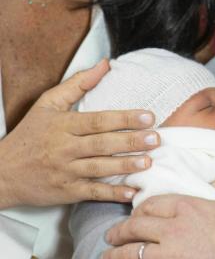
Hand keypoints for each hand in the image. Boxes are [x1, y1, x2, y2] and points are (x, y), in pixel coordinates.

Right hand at [0, 59, 159, 207]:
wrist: (1, 173)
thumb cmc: (29, 135)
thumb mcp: (48, 104)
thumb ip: (78, 83)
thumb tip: (105, 64)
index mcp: (63, 125)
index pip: (98, 121)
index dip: (124, 119)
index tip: (149, 116)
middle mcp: (64, 148)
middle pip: (102, 144)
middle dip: (131, 141)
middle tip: (156, 138)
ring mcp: (65, 172)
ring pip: (99, 168)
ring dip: (125, 166)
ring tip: (148, 162)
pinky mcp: (65, 192)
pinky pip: (91, 192)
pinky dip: (111, 194)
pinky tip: (131, 192)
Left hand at [104, 174, 214, 258]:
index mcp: (190, 206)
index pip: (152, 204)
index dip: (138, 210)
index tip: (135, 216)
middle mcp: (174, 228)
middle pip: (134, 227)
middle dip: (119, 232)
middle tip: (112, 237)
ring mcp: (168, 256)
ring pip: (128, 254)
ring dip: (114, 257)